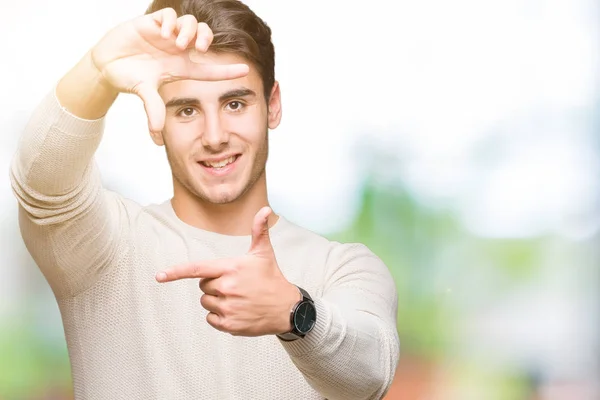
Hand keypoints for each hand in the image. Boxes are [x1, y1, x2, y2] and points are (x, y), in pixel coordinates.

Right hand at [90, 7, 248, 131]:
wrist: (104, 65)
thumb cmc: (127, 78)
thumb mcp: (143, 92)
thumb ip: (153, 109)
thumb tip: (157, 133)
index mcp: (181, 67)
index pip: (210, 69)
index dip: (228, 70)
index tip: (245, 70)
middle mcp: (177, 50)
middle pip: (204, 37)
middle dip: (207, 38)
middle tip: (198, 48)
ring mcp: (166, 35)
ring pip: (190, 23)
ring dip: (188, 30)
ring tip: (177, 41)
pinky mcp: (151, 23)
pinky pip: (169, 15)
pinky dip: (169, 21)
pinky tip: (162, 32)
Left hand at [155, 207, 301, 336]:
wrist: (286, 308)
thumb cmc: (271, 278)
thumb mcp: (264, 253)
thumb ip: (259, 230)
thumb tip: (265, 209)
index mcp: (231, 268)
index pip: (197, 269)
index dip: (176, 272)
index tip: (159, 276)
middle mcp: (227, 287)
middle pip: (203, 286)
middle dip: (214, 285)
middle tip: (235, 285)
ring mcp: (227, 307)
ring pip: (206, 303)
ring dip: (217, 301)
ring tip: (238, 298)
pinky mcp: (229, 324)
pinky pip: (211, 319)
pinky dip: (220, 317)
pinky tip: (237, 311)